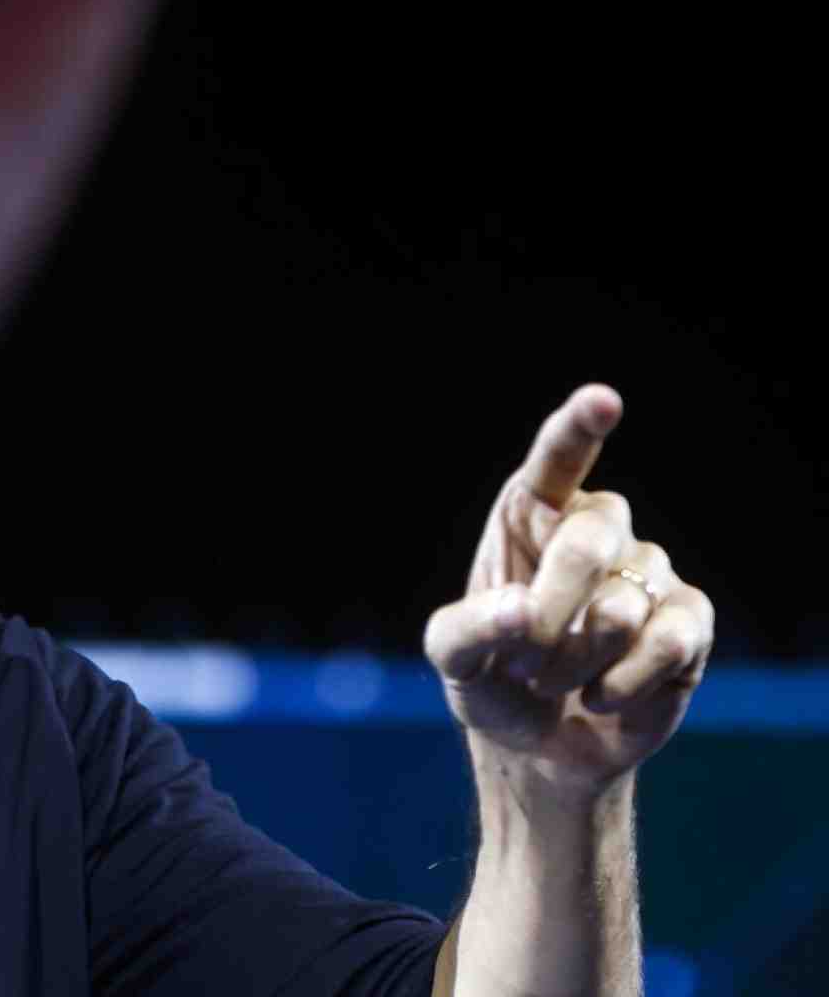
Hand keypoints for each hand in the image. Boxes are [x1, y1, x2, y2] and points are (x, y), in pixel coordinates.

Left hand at [423, 384, 714, 798]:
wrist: (540, 742)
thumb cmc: (492, 678)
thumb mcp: (453, 659)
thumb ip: (465, 632)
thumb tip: (519, 611)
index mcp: (531, 513)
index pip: (558, 458)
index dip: (579, 428)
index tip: (602, 400)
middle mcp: (596, 527)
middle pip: (589, 542)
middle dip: (547, 615)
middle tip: (521, 664)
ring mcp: (648, 570)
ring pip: (622, 607)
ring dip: (575, 662)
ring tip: (555, 680)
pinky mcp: (689, 620)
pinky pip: (668, 641)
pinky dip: (622, 682)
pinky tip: (602, 695)